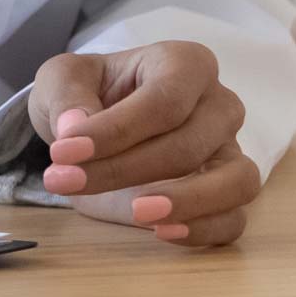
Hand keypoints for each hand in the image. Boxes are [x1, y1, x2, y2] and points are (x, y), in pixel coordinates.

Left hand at [28, 41, 256, 248]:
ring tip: (136, 213)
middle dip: (124, 169)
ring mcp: (229, 151)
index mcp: (184, 64)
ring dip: (186, 201)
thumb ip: (67, 96)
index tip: (65, 151)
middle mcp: (218, 104)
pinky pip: (234, 218)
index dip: (116, 130)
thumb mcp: (60, 80)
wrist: (92, 133)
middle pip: (188, 144)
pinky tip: (162, 232)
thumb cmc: (84, 95)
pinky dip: (205, 229)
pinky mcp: (226, 194)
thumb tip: (75, 127)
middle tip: (66, 181)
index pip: (164, 100)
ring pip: (235, 180)